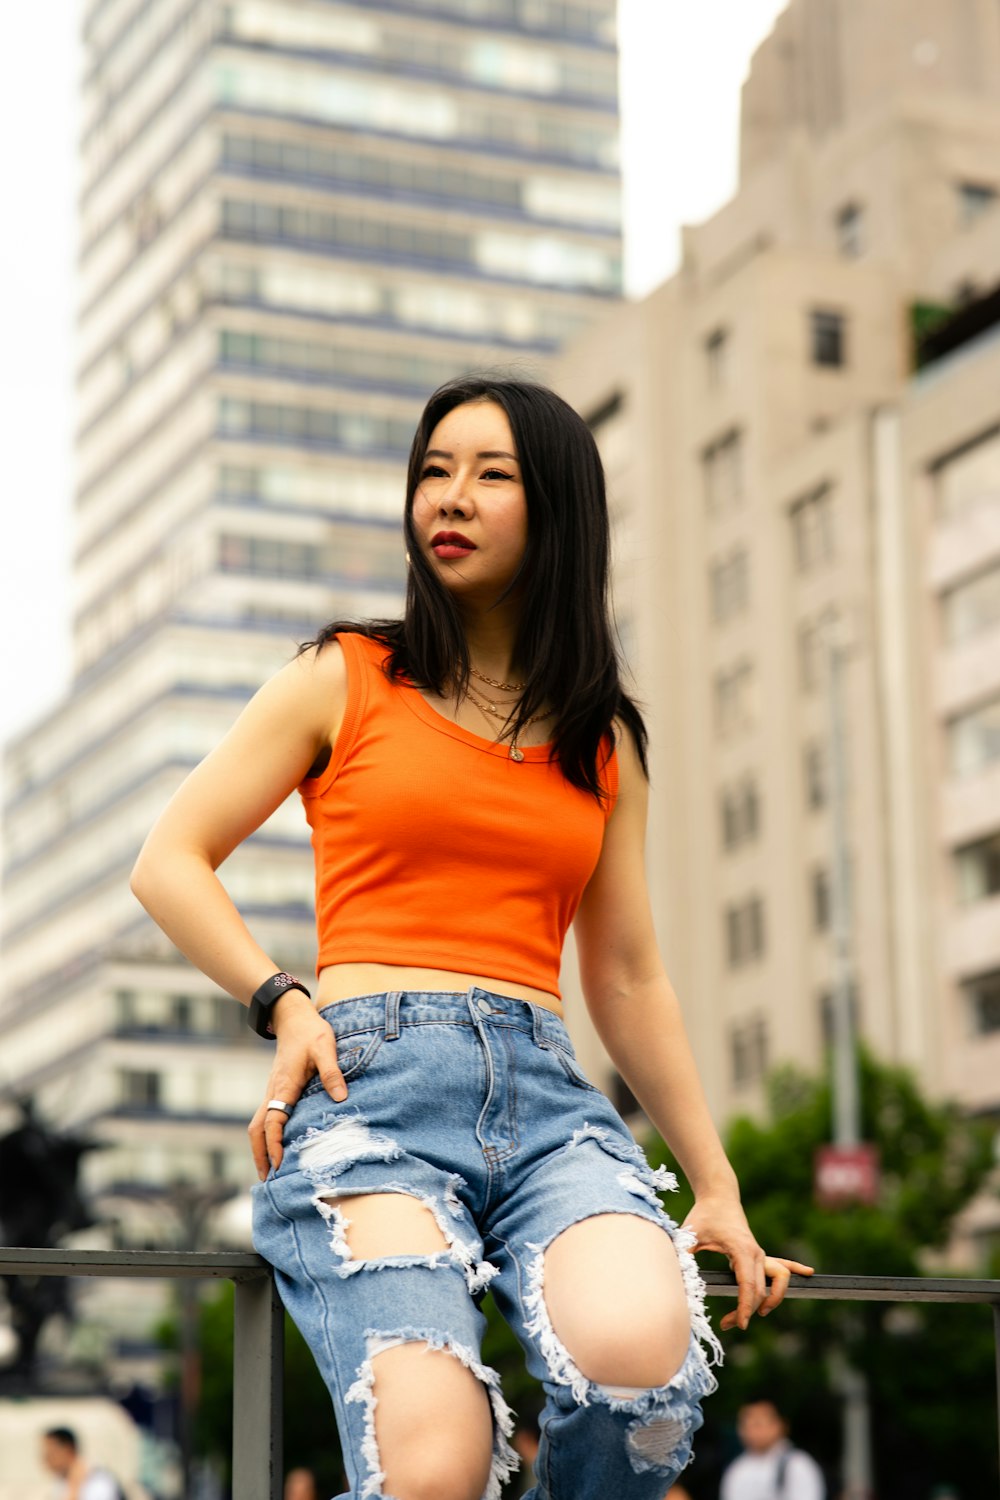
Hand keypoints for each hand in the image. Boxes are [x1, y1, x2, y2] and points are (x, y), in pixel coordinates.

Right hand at [248, 992, 347, 1179]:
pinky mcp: (276, 1091)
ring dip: (259, 1148)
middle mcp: (273, 1092)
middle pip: (257, 1129)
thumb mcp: (325, 1048)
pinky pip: (264, 1118)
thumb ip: (332, 1072)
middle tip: (267, 1180)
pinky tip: (274, 1147)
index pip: (273, 1121)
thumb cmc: (311, 1033)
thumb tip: (341, 1097)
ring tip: (267, 1172)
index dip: (274, 1144)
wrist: (293, 1018)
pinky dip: (264, 1136)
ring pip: (257, 1125)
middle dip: (260, 1154)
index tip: (278, 1164)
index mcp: (284, 1085)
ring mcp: (272, 1092)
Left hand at [681, 1194, 813, 1330]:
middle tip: (728, 1324)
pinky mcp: (760, 1253)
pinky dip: (795, 1269)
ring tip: (758, 1313)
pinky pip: (782, 1264)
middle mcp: (756, 1253)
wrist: (718, 1196)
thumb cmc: (704, 1215)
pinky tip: (808, 1274)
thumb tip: (675, 1275)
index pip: (749, 1285)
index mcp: (741, 1250)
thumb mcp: (690, 1234)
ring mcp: (760, 1253)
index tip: (741, 1324)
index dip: (746, 1307)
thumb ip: (683, 1254)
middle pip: (761, 1290)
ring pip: (777, 1281)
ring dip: (772, 1299)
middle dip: (748, 1311)